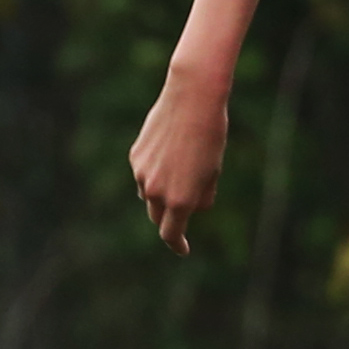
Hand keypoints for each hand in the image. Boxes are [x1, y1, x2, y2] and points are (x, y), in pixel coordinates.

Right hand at [130, 64, 229, 255]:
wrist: (192, 99)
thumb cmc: (211, 136)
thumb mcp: (213, 171)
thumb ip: (201, 196)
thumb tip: (190, 209)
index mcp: (180, 200)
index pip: (171, 234)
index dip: (177, 244)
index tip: (183, 249)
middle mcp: (156, 191)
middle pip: (158, 217)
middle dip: (169, 218)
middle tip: (183, 209)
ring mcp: (142, 173)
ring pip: (149, 194)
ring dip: (161, 192)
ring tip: (181, 167)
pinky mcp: (135, 156)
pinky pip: (144, 173)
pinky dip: (154, 171)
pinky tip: (170, 149)